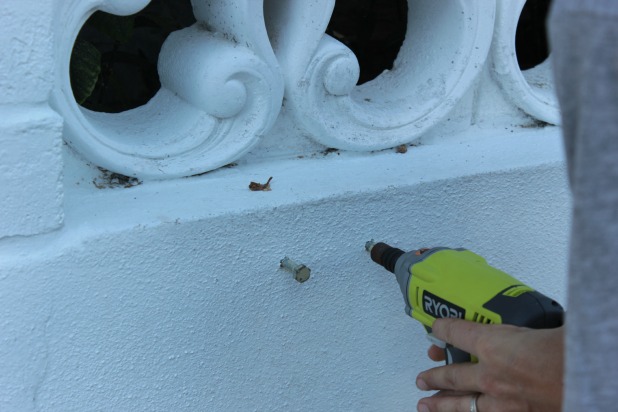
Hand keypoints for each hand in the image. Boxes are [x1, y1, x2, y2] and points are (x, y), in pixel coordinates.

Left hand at [416, 318, 563, 411]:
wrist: (587, 375)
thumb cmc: (567, 349)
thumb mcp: (535, 324)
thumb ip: (517, 328)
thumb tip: (518, 323)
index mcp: (492, 345)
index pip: (455, 332)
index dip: (442, 329)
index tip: (436, 328)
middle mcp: (491, 375)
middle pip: (451, 376)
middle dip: (434, 376)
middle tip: (422, 378)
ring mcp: (502, 400)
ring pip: (462, 404)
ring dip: (441, 405)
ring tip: (426, 404)